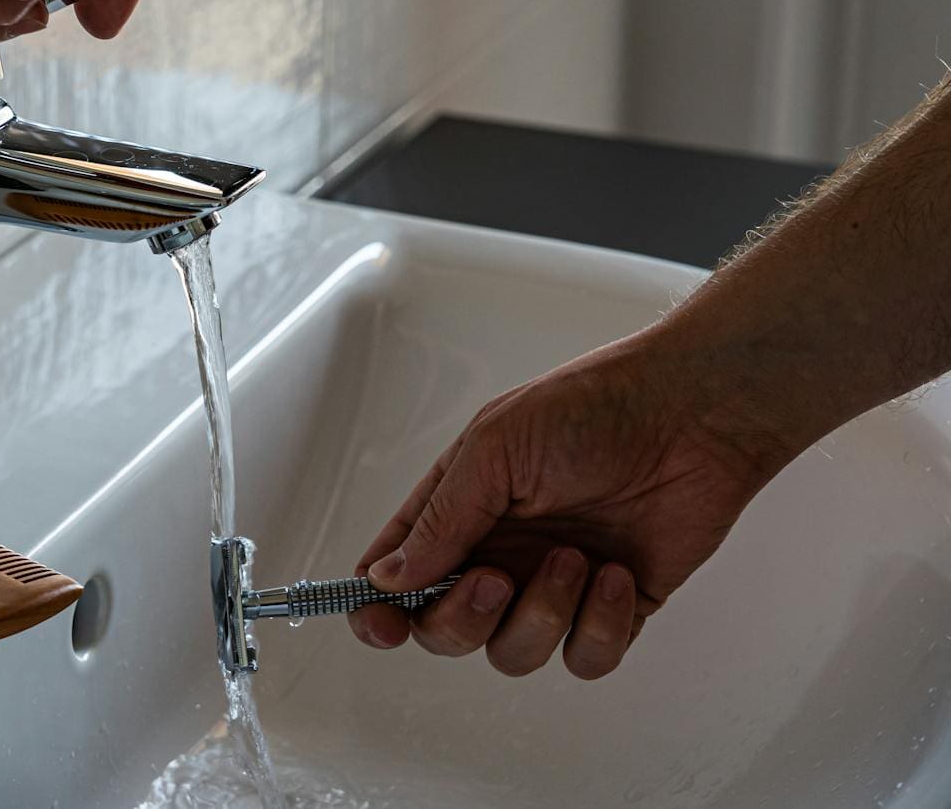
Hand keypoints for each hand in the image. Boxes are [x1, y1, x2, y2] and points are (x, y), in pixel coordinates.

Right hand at [348, 324, 791, 679]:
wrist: (693, 417)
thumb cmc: (591, 409)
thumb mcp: (494, 449)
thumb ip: (439, 520)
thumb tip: (386, 579)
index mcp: (457, 511)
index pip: (395, 575)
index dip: (377, 610)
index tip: (381, 624)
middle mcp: (497, 554)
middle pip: (445, 631)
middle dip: (463, 618)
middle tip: (496, 578)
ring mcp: (552, 586)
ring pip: (515, 654)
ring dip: (543, 615)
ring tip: (577, 557)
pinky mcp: (612, 610)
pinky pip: (585, 660)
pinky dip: (601, 626)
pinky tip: (618, 576)